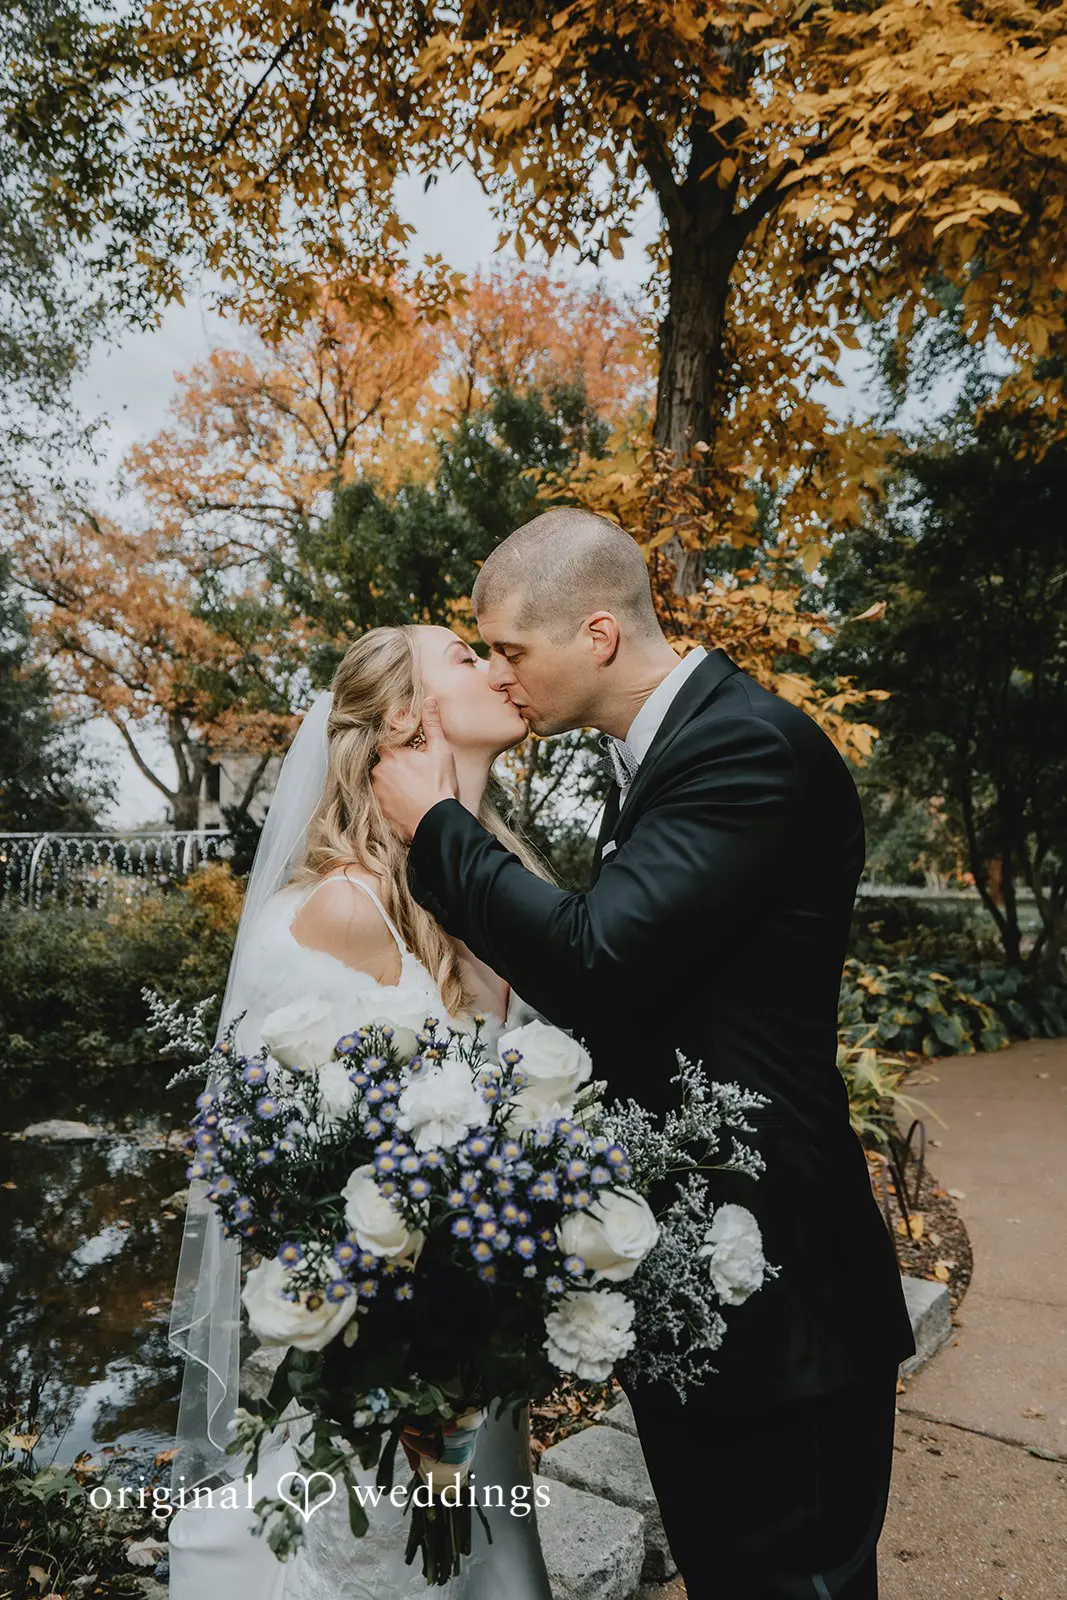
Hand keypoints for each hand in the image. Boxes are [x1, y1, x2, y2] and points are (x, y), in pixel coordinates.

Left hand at [371, 698, 458, 842]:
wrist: (437, 822)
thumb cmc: (440, 786)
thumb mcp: (440, 751)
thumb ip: (431, 724)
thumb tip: (427, 701)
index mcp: (391, 753)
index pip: (385, 740)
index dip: (397, 744)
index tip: (407, 750)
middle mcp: (378, 771)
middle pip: (384, 761)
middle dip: (397, 764)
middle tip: (415, 772)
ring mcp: (377, 791)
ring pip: (382, 780)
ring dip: (393, 781)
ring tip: (413, 788)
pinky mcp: (379, 809)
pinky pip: (383, 798)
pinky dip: (393, 799)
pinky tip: (408, 801)